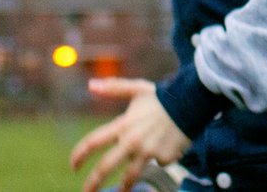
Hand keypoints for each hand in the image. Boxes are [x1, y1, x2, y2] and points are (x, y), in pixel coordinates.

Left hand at [68, 78, 189, 191]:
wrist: (192, 102)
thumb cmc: (162, 96)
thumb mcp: (136, 89)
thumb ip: (113, 89)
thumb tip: (91, 85)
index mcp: (123, 125)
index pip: (93, 142)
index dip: (79, 155)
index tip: (74, 166)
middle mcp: (133, 141)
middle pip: (106, 167)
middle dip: (93, 183)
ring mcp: (149, 152)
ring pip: (131, 176)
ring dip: (123, 187)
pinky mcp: (165, 158)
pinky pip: (158, 163)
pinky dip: (158, 158)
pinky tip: (166, 145)